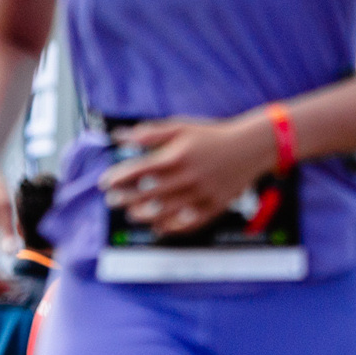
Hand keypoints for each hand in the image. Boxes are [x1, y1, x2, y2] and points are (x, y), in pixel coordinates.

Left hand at [101, 114, 275, 235]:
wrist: (249, 148)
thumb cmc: (212, 136)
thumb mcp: (180, 127)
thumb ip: (149, 133)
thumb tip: (119, 137)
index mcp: (176, 157)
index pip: (139, 171)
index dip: (118, 178)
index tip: (105, 182)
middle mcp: (187, 178)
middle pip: (148, 194)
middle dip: (126, 198)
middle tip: (112, 200)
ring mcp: (201, 195)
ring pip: (166, 212)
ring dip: (144, 215)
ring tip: (131, 214)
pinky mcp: (214, 206)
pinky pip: (189, 223)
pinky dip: (172, 227)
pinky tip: (158, 228)